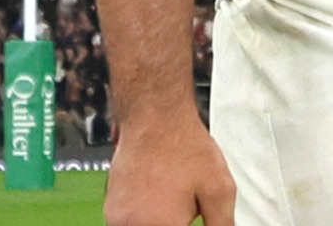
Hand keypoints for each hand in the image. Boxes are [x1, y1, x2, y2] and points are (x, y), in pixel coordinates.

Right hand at [102, 114, 235, 225]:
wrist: (155, 116)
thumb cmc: (183, 146)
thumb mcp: (220, 190)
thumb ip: (221, 225)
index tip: (187, 221)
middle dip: (174, 223)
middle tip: (183, 210)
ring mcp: (117, 220)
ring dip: (158, 222)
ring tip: (172, 201)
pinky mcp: (110, 209)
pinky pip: (129, 224)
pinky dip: (144, 219)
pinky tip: (159, 199)